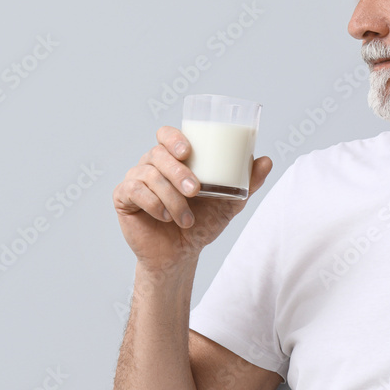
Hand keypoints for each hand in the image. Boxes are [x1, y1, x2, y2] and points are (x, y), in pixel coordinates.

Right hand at [113, 126, 272, 271]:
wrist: (180, 254)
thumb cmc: (202, 223)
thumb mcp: (229, 203)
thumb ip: (247, 183)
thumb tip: (267, 160)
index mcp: (174, 159)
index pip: (166, 135)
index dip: (173, 137)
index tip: (187, 150)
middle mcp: (152, 165)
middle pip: (158, 154)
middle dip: (178, 172)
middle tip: (196, 191)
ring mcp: (135, 179)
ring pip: (149, 175)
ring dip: (171, 197)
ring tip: (186, 219)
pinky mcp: (123, 198)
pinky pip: (133, 191)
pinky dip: (152, 203)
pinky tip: (165, 216)